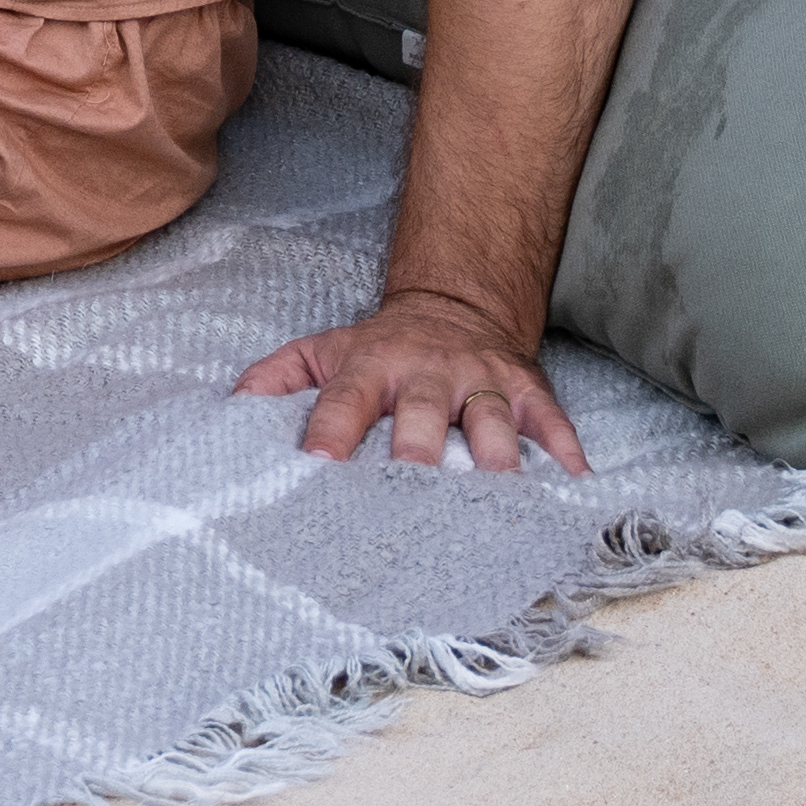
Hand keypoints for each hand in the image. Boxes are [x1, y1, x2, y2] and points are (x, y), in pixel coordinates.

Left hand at [235, 283, 585, 474]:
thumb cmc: (381, 347)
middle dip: (417, 453)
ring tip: (498, 500)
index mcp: (371, 365)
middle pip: (421, 415)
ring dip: (495, 460)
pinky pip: (549, 418)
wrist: (454, 305)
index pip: (343, 401)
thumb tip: (230, 408)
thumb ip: (277, 377)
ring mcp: (479, 381)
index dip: (329, 431)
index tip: (316, 467)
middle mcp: (426, 372)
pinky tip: (575, 480)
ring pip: (489, 421)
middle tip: (412, 495)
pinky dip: (565, 448)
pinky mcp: (525, 388)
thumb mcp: (324, 349)